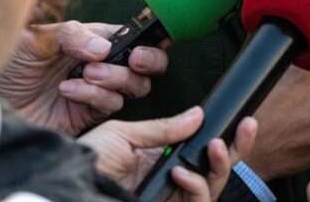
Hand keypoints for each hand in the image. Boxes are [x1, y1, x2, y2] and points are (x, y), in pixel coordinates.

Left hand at [0, 20, 168, 135]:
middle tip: (134, 59)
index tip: (142, 42)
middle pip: (147, 63)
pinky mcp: (89, 114)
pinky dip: (93, 96)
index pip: (134, 35)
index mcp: (93, 40)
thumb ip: (71, 36)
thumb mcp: (36, 40)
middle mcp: (102, 64)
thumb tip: (105, 48)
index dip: (149, 37)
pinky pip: (110, 105)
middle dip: (149, 60)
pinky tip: (68, 90)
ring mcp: (98, 90)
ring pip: (135, 86)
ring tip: (86, 74)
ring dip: (116, 78)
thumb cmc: (9, 66)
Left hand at [79, 106, 256, 200]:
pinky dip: (194, 187)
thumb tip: (199, 116)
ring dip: (218, 167)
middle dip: (235, 150)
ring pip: (211, 190)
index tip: (244, 120)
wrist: (65, 183)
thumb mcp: (127, 135)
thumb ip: (164, 129)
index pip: (205, 151)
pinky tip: (181, 171)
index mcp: (163, 160)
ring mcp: (168, 199)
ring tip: (213, 147)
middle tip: (245, 128)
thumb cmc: (88, 161)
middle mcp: (171, 181)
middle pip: (217, 172)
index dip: (229, 138)